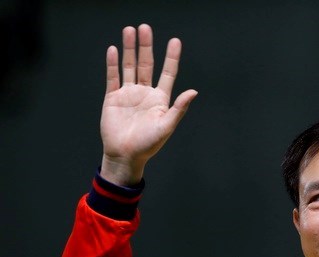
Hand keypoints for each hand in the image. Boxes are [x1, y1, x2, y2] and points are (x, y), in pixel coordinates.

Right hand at [100, 24, 197, 184]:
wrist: (125, 155)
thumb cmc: (148, 145)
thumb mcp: (167, 126)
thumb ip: (179, 108)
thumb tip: (193, 92)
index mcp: (160, 99)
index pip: (168, 73)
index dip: (172, 57)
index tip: (175, 41)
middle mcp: (145, 93)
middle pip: (147, 64)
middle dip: (146, 46)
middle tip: (145, 27)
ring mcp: (128, 94)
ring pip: (129, 66)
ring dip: (129, 49)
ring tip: (130, 30)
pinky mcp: (113, 97)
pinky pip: (113, 77)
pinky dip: (113, 63)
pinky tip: (113, 49)